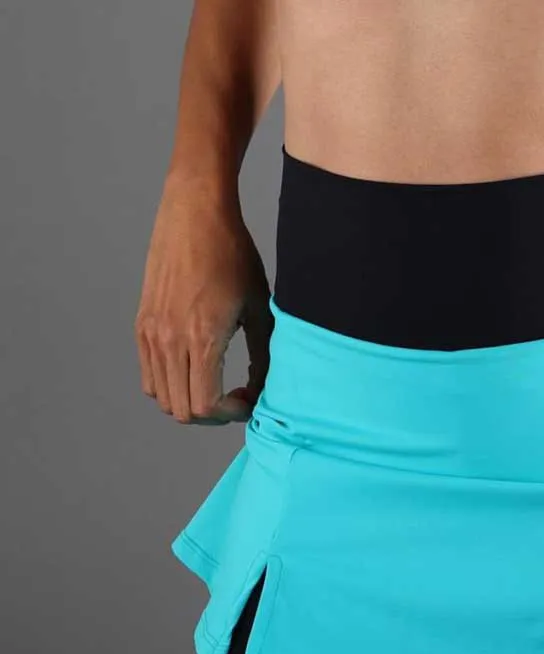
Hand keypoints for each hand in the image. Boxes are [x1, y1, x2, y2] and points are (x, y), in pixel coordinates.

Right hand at [134, 174, 272, 424]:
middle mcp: (169, 339)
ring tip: (216, 384)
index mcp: (201, 338)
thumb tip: (263, 391)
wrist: (195, 212)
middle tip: (235, 396)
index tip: (248, 400)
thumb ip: (264, 357)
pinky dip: (172, 385)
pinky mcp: (142, 323)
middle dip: (213, 414)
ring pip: (162, 397)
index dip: (231, 413)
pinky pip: (150, 375)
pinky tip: (196, 368)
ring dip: (190, 401)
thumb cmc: (233, 256)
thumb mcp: (261, 309)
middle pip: (182, 410)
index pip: (205, 405)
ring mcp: (151, 332)